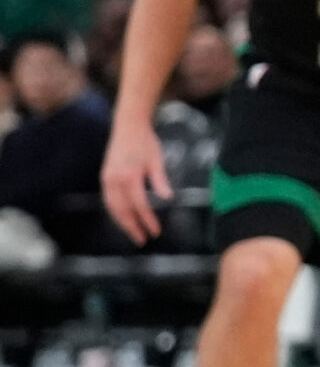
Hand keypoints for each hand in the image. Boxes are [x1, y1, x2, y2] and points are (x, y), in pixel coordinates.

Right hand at [101, 120, 170, 242]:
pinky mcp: (104, 178)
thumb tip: (168, 199)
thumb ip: (160, 180)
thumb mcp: (157, 160)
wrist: (127, 127)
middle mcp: (115, 180)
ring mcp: (107, 179)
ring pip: (112, 208)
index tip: (156, 231)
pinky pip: (108, 200)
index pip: (140, 205)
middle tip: (143, 240)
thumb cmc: (146, 142)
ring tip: (134, 233)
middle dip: (133, 227)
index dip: (148, 220)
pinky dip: (116, 212)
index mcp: (130, 176)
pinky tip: (124, 219)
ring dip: (122, 222)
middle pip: (123, 210)